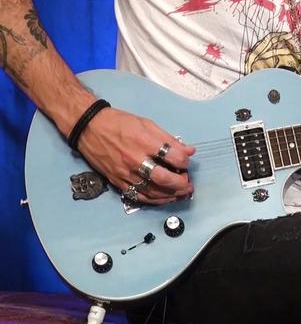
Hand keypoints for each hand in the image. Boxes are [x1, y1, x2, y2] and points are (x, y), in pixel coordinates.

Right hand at [76, 108, 195, 203]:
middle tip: (188, 183)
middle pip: (163, 178)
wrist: (89, 127)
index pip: (172, 157)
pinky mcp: (117, 181)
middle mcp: (134, 160)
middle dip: (180, 183)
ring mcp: (125, 173)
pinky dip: (153, 200)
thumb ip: (169, 139)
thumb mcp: (147, 124)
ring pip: (152, 191)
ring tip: (180, 193)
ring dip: (170, 195)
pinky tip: (163, 198)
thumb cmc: (118, 123)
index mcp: (144, 142)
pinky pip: (138, 196)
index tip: (186, 162)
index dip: (185, 162)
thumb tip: (189, 150)